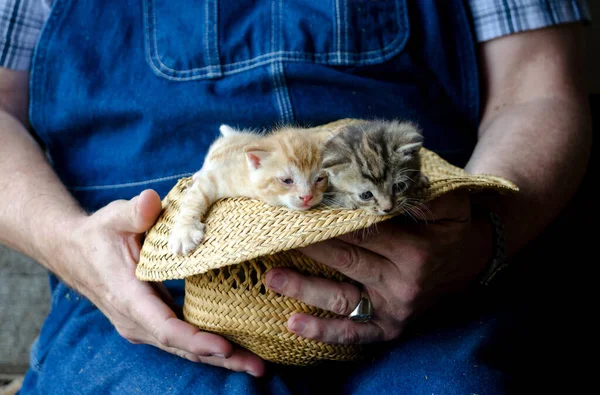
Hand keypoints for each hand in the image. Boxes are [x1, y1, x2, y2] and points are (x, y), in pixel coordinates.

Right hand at [61, 189, 264, 375]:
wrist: (74, 252)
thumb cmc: (99, 234)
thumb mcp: (114, 217)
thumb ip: (134, 211)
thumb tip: (151, 202)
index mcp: (129, 297)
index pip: (165, 327)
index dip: (196, 340)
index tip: (226, 347)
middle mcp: (136, 321)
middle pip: (182, 347)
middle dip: (221, 359)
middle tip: (258, 367)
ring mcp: (143, 325)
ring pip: (184, 348)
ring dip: (220, 359)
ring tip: (256, 365)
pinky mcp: (151, 322)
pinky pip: (182, 339)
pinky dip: (208, 346)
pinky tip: (236, 348)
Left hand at [264, 191, 491, 343]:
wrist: (476, 260)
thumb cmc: (455, 226)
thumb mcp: (452, 202)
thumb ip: (424, 191)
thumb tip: (390, 178)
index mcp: (416, 250)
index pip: (364, 231)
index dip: (330, 220)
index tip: (301, 207)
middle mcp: (403, 283)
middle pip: (347, 260)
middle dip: (308, 246)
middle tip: (274, 234)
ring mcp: (395, 308)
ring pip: (342, 298)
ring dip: (304, 288)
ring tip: (270, 277)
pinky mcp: (390, 326)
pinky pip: (355, 332)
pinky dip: (324, 331)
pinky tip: (293, 324)